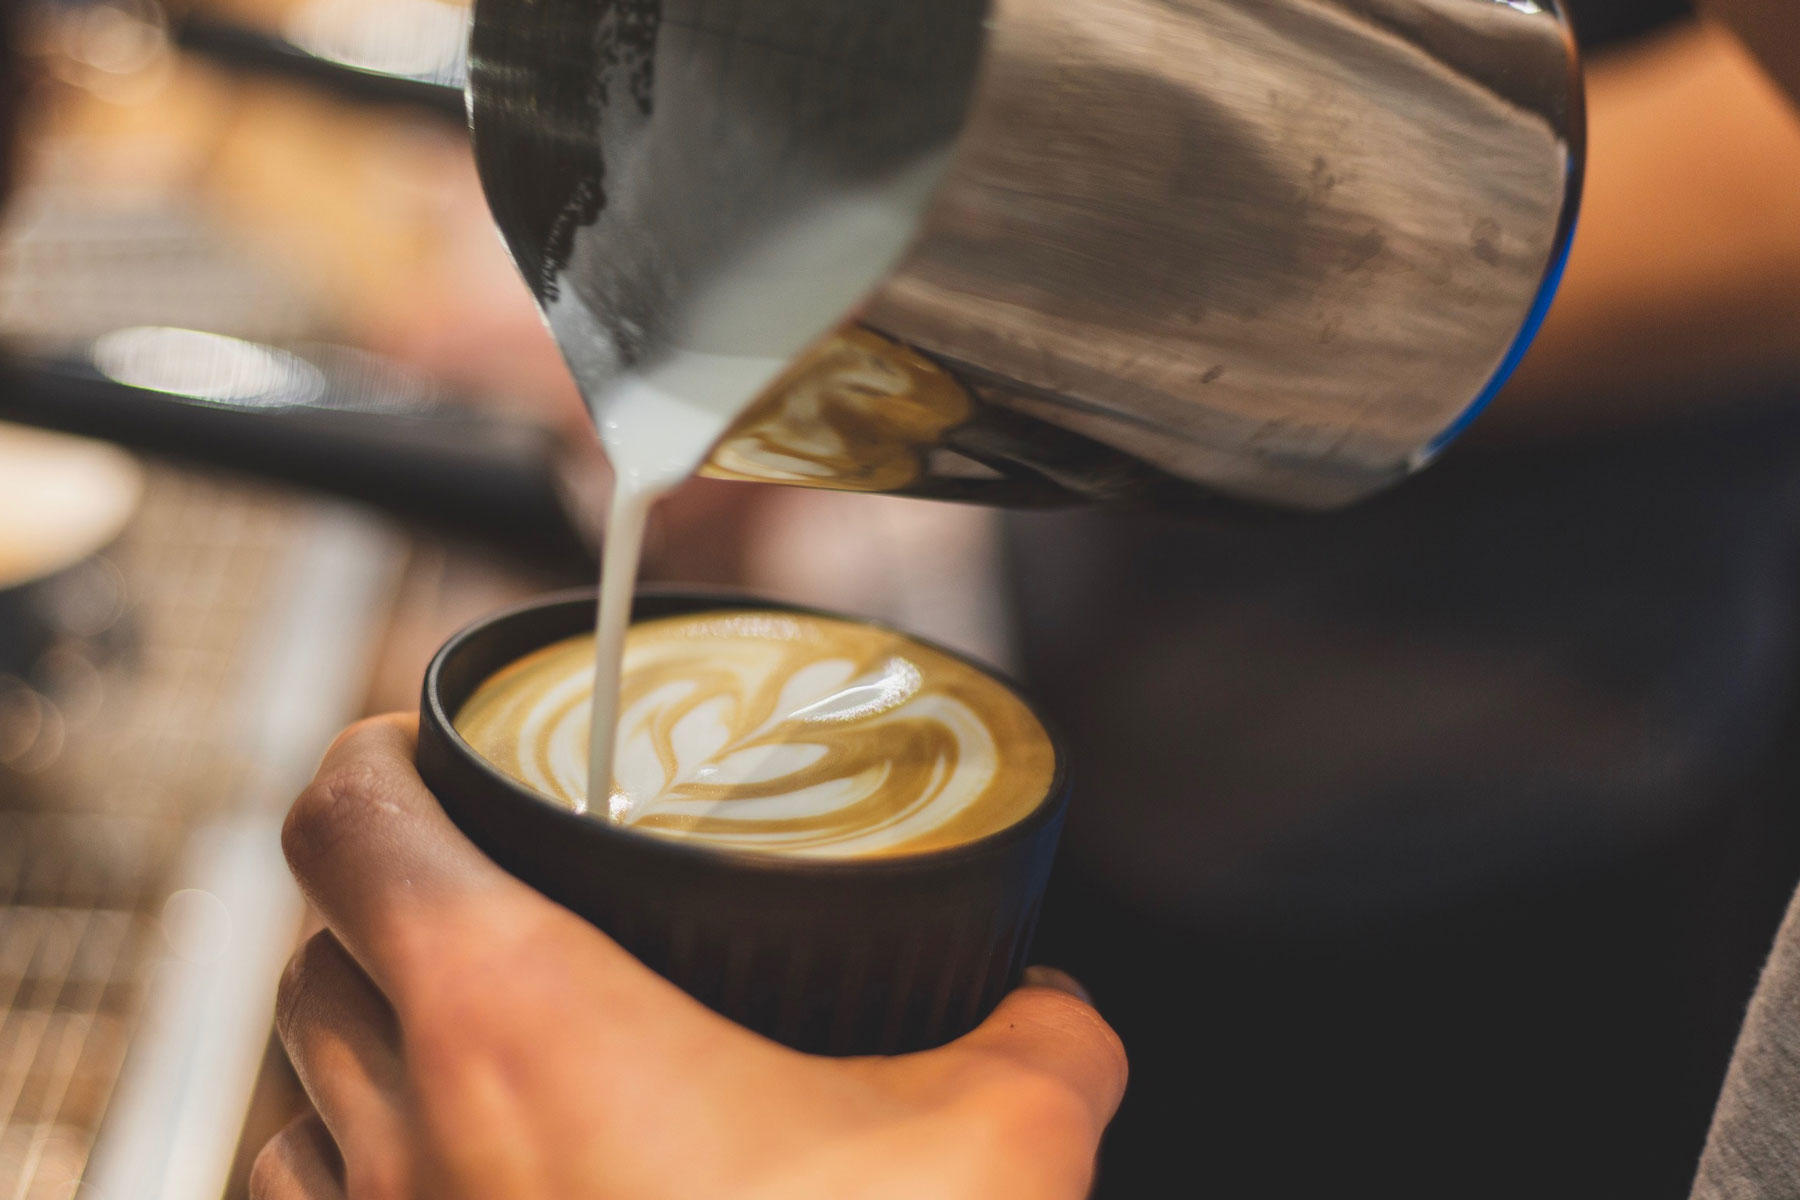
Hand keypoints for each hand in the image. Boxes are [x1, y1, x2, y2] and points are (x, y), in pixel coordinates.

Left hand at [255, 715, 1127, 1199]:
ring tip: (463, 1034)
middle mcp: (409, 1133)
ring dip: (357, 1041)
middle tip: (489, 889)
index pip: (348, 818)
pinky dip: (352, 1171)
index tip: (423, 742)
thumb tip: (1062, 1008)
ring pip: (293, 1094)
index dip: (372, 750)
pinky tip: (456, 1181)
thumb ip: (1047, 1036)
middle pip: (315, 949)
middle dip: (387, 899)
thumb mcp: (1000, 1142)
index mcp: (516, 1019)